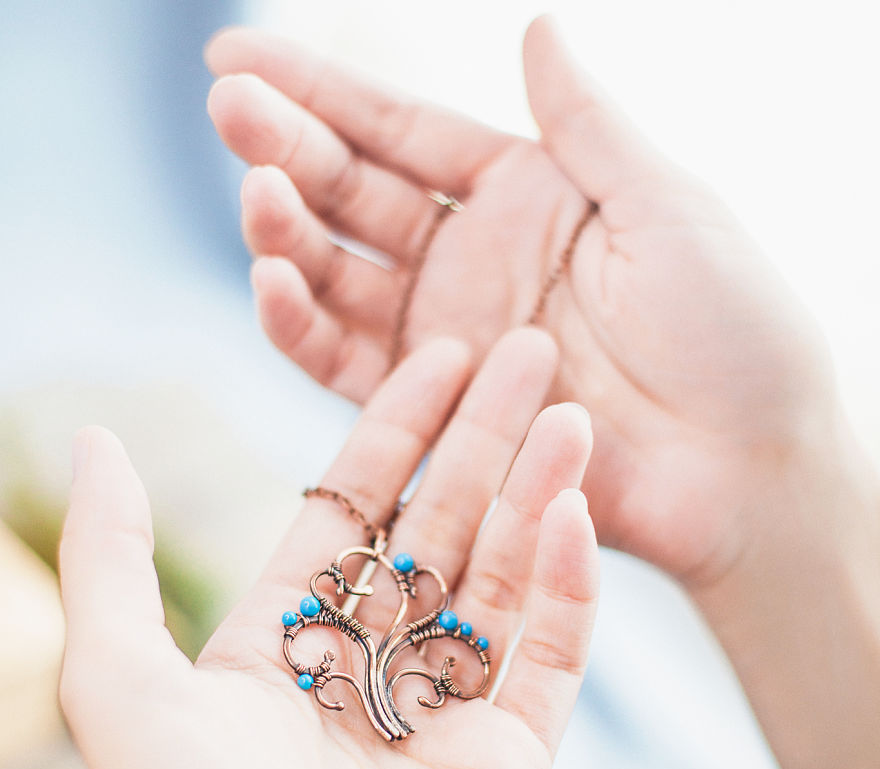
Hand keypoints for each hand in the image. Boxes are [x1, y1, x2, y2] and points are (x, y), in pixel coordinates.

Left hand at [59, 330, 598, 768]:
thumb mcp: (124, 681)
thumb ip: (112, 556)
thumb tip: (98, 441)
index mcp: (292, 636)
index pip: (357, 506)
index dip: (396, 427)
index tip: (440, 354)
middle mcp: (373, 663)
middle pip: (440, 525)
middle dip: (483, 437)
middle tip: (529, 353)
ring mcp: (450, 709)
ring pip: (504, 575)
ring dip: (539, 492)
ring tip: (573, 415)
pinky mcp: (514, 759)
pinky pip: (548, 655)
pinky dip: (567, 585)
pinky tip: (578, 511)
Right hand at [205, 15, 838, 588]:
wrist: (743, 462)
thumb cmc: (732, 331)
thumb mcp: (663, 206)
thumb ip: (584, 126)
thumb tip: (536, 24)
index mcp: (524, 194)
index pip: (400, 130)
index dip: (321, 90)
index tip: (236, 53)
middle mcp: (472, 259)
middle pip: (355, 194)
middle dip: (286, 148)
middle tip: (228, 108)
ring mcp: (447, 333)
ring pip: (337, 275)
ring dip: (286, 236)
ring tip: (257, 194)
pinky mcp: (435, 407)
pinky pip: (347, 361)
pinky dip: (303, 324)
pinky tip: (273, 281)